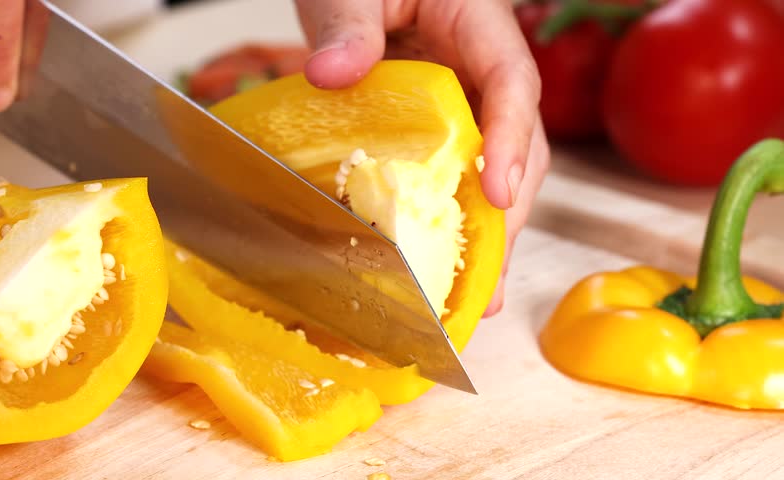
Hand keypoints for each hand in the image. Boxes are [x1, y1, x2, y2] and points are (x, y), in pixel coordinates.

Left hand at [293, 0, 550, 315]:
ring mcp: (468, 100)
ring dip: (491, 232)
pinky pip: (460, 171)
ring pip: (496, 167)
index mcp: (480, 26)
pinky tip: (449, 260)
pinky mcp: (444, 124)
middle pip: (518, 144)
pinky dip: (458, 217)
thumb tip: (333, 73)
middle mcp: (484, 70)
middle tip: (489, 281)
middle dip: (508, 215)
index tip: (495, 192)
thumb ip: (347, 23)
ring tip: (477, 294)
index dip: (510, 140)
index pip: (512, 83)